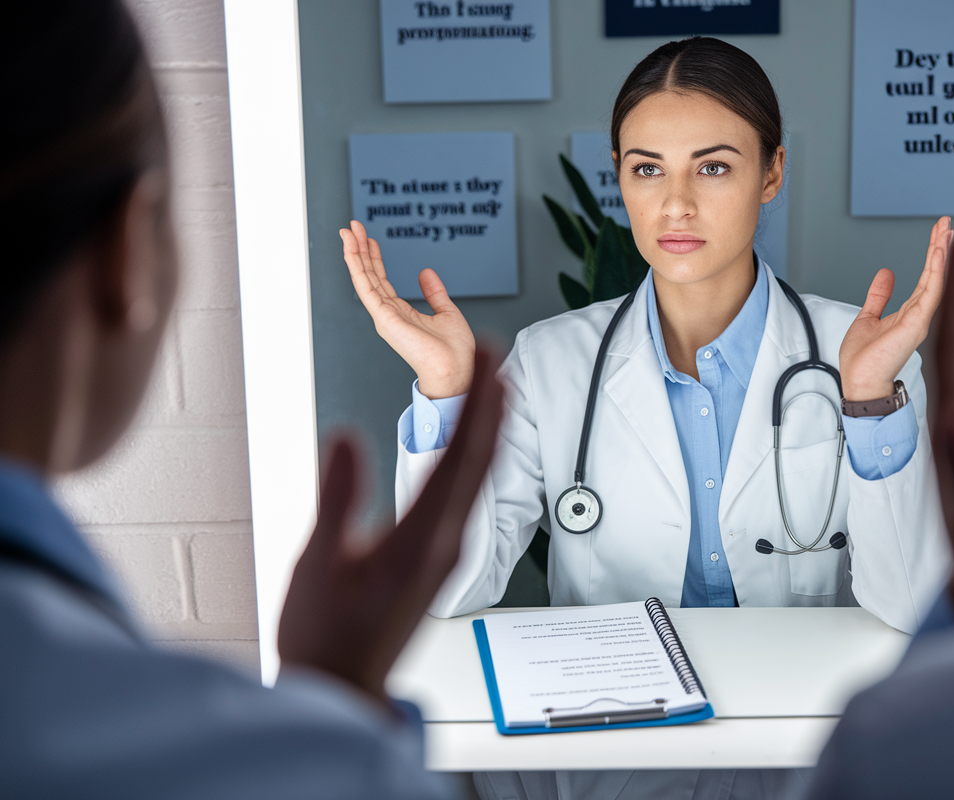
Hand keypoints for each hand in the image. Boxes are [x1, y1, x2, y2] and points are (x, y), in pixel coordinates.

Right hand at [277, 348, 503, 704]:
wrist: (340, 686)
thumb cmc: (324, 634)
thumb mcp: (318, 563)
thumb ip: (337, 497)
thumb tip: (346, 436)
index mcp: (420, 540)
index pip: (461, 457)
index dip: (479, 404)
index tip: (491, 361)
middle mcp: (445, 545)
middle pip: (481, 463)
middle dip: (493, 406)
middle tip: (499, 358)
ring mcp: (446, 554)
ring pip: (479, 480)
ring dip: (490, 431)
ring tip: (498, 389)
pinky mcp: (438, 560)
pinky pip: (468, 497)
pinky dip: (475, 460)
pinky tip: (473, 448)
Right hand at [341, 220, 474, 397]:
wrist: (456, 369)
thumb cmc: (454, 351)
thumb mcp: (447, 313)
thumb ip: (434, 293)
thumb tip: (426, 273)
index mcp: (401, 313)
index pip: (382, 280)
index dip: (374, 258)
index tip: (370, 239)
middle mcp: (388, 314)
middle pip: (369, 275)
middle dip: (360, 249)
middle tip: (353, 227)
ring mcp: (383, 316)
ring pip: (363, 278)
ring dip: (354, 253)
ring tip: (348, 231)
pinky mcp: (383, 317)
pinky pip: (366, 287)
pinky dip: (357, 267)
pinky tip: (352, 250)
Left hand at [840, 216, 952, 400]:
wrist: (860, 381)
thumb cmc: (863, 360)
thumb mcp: (868, 317)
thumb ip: (879, 295)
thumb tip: (886, 273)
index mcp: (909, 313)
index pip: (925, 278)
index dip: (932, 256)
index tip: (938, 235)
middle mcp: (919, 315)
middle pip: (934, 275)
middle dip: (940, 248)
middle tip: (946, 224)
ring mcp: (920, 319)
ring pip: (936, 279)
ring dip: (941, 253)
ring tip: (945, 230)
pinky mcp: (917, 324)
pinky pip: (930, 292)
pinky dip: (935, 270)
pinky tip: (938, 252)